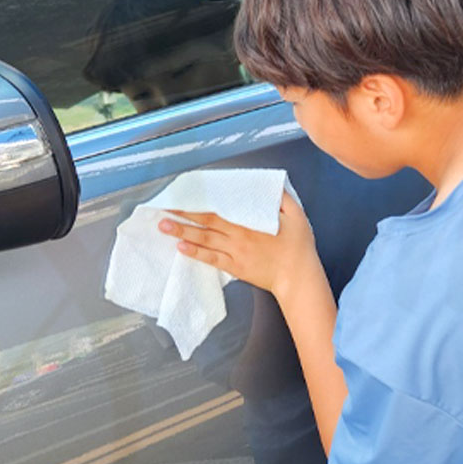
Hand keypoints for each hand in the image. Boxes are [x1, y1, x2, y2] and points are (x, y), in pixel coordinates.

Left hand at [158, 192, 320, 301]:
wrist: (298, 277)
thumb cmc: (298, 247)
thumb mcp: (296, 216)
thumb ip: (282, 199)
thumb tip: (270, 186)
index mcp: (249, 222)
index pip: (218, 208)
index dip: (199, 201)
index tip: (184, 194)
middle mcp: (238, 236)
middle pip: (205, 222)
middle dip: (183, 214)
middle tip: (164, 207)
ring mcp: (234, 253)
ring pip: (204, 240)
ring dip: (182, 232)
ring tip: (164, 225)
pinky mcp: (235, 267)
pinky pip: (211, 260)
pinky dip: (195, 254)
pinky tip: (181, 248)